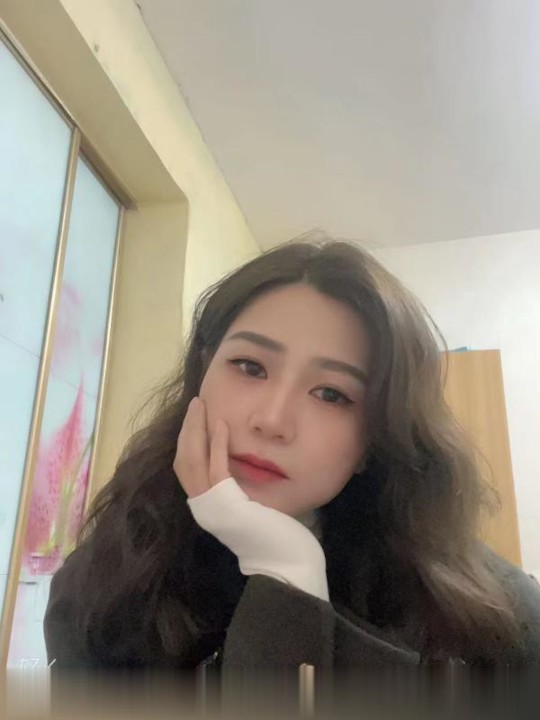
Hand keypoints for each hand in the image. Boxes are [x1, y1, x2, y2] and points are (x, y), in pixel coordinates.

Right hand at [174, 397, 328, 599]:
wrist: (286, 565)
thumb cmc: (275, 536)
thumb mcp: (252, 504)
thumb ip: (240, 485)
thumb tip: (242, 460)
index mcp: (207, 507)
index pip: (186, 467)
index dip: (188, 439)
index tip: (197, 417)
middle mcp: (203, 508)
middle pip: (182, 460)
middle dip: (187, 429)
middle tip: (196, 403)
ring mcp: (212, 509)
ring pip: (191, 461)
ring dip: (196, 430)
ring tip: (202, 406)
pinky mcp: (227, 507)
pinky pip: (217, 469)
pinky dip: (216, 445)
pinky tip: (223, 425)